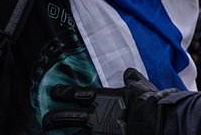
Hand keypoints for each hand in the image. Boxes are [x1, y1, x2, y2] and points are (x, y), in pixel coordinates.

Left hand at [44, 68, 177, 133]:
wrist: (154, 122)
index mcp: (103, 98)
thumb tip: (129, 72)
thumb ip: (132, 80)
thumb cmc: (147, 103)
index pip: (78, 93)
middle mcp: (96, 116)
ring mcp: (98, 133)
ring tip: (49, 134)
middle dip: (55, 118)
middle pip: (69, 117)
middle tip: (45, 119)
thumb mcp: (140, 86)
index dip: (64, 92)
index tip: (53, 91)